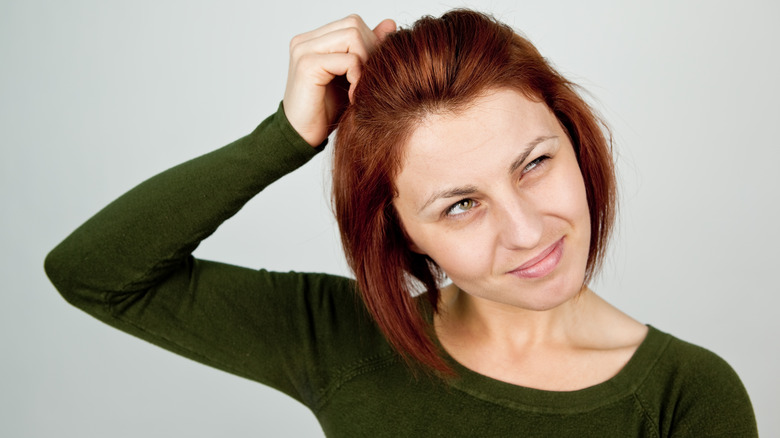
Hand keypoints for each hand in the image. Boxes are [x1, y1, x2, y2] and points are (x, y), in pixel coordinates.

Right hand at [283, 15, 395, 146]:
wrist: (302, 136)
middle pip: (354, 25)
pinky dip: (357, 76)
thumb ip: (367, 48)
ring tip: (359, 87)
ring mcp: (304, 50)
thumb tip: (390, 24)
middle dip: (369, 52)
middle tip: (367, 80)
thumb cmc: (325, 110)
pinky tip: (352, 95)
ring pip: (352, 36)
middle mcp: (305, 40)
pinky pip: (348, 59)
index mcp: (313, 40)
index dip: (369, 44)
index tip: (369, 72)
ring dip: (364, 63)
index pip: (353, 24)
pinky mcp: (307, 65)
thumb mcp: (352, 76)